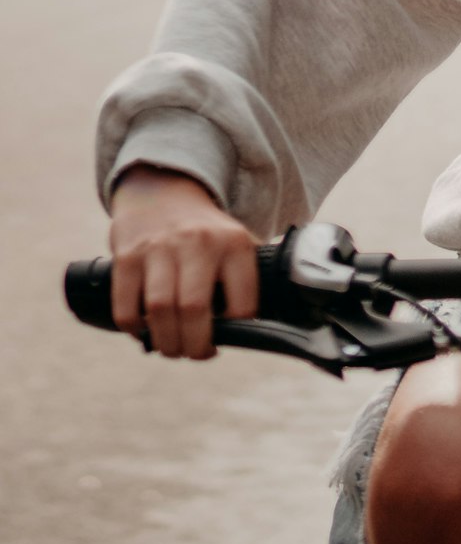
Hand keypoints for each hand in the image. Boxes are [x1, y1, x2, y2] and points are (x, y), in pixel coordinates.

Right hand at [108, 165, 258, 359]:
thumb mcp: (235, 242)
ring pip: (160, 310)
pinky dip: (134, 329)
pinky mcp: (127, 255)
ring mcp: (160, 247)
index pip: (241, 302)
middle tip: (193, 353)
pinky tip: (144, 331)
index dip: (235, 331)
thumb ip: (243, 278)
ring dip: (165, 342)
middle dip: (194, 345)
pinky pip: (127, 306)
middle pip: (194, 309)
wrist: (163, 190)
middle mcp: (198, 242)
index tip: (226, 338)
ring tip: (171, 348)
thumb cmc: (204, 233)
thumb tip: (250, 328)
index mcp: (234, 243)